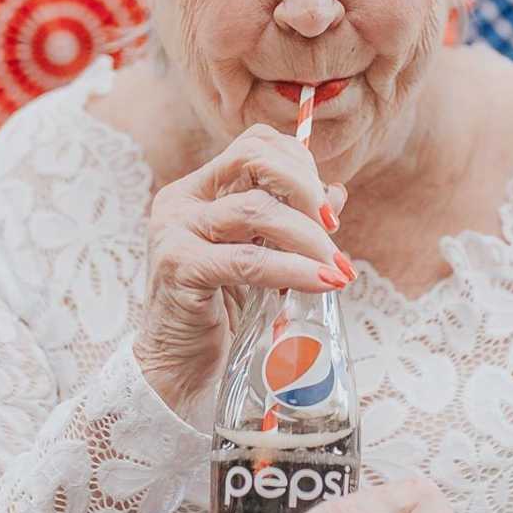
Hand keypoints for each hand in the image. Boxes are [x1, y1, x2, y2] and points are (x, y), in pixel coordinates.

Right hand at [134, 123, 350, 424]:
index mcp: (199, 190)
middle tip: (334, 232)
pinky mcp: (180, 268)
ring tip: (337, 269)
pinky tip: (323, 283)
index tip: (326, 207)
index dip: (299, 164)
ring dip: (309, 237)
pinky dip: (294, 269)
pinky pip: (249, 260)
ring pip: (256, 209)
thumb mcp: (262, 257)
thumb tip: (336, 192)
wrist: (179, 368)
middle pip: (254, 159)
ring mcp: (175, 231)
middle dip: (306, 189)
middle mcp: (182, 200)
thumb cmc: (221, 311)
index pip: (254, 144)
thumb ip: (291, 223)